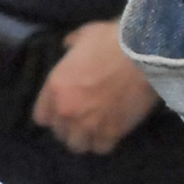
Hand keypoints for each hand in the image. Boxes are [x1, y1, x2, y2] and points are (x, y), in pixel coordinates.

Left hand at [31, 22, 158, 155]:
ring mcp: (88, 124)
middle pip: (60, 134)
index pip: (41, 117)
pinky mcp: (111, 133)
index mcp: (55, 87)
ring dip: (86, 139)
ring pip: (79, 146)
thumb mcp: (84, 34)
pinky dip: (106, 142)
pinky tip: (111, 133)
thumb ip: (72, 45)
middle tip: (84, 120)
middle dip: (70, 128)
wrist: (142, 54)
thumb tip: (68, 46)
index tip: (64, 111)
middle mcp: (67, 110)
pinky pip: (101, 148)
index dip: (53, 115)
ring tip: (96, 131)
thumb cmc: (111, 40)